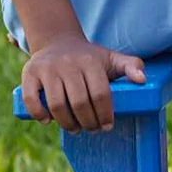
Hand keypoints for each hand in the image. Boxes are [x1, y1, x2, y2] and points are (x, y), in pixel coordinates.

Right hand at [21, 36, 145, 131]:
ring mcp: (47, 69)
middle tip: (91, 130)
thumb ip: (132, 66)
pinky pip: (31, 98)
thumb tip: (142, 80)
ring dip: (67, 123)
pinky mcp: (29, 73)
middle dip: (88, 122)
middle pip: (79, 102)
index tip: (106, 126)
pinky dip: (39, 114)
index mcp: (90, 62)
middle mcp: (68, 64)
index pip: (100, 94)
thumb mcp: (112, 58)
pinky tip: (48, 121)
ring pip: (57, 105)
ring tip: (74, 129)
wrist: (57, 41)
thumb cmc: (89, 57)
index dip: (104, 114)